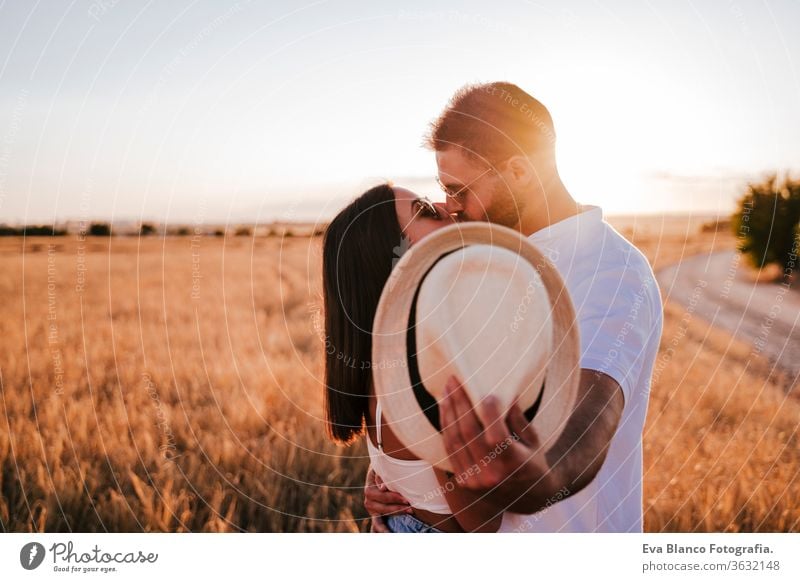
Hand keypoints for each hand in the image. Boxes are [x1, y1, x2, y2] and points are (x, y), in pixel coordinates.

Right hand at [364, 466, 412, 531]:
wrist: (378, 470)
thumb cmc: (381, 468)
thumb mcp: (379, 468)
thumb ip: (380, 476)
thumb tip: (383, 488)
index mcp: (368, 489)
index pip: (383, 496)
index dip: (395, 497)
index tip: (407, 499)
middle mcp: (368, 500)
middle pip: (384, 506)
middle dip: (398, 507)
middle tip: (411, 507)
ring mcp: (371, 509)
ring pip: (384, 514)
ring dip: (396, 514)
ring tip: (409, 512)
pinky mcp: (375, 515)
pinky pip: (377, 524)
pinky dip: (383, 529)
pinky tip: (390, 533)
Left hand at [439, 376, 554, 501]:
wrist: (526, 500)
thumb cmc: (533, 464)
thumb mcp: (533, 441)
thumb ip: (517, 418)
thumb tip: (504, 392)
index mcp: (513, 464)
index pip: (496, 434)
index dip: (489, 411)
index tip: (485, 392)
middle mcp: (491, 474)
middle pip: (469, 432)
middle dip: (460, 402)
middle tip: (455, 379)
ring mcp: (474, 480)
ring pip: (455, 439)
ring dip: (448, 411)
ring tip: (447, 389)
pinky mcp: (463, 480)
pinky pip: (450, 448)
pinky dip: (446, 426)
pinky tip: (445, 408)